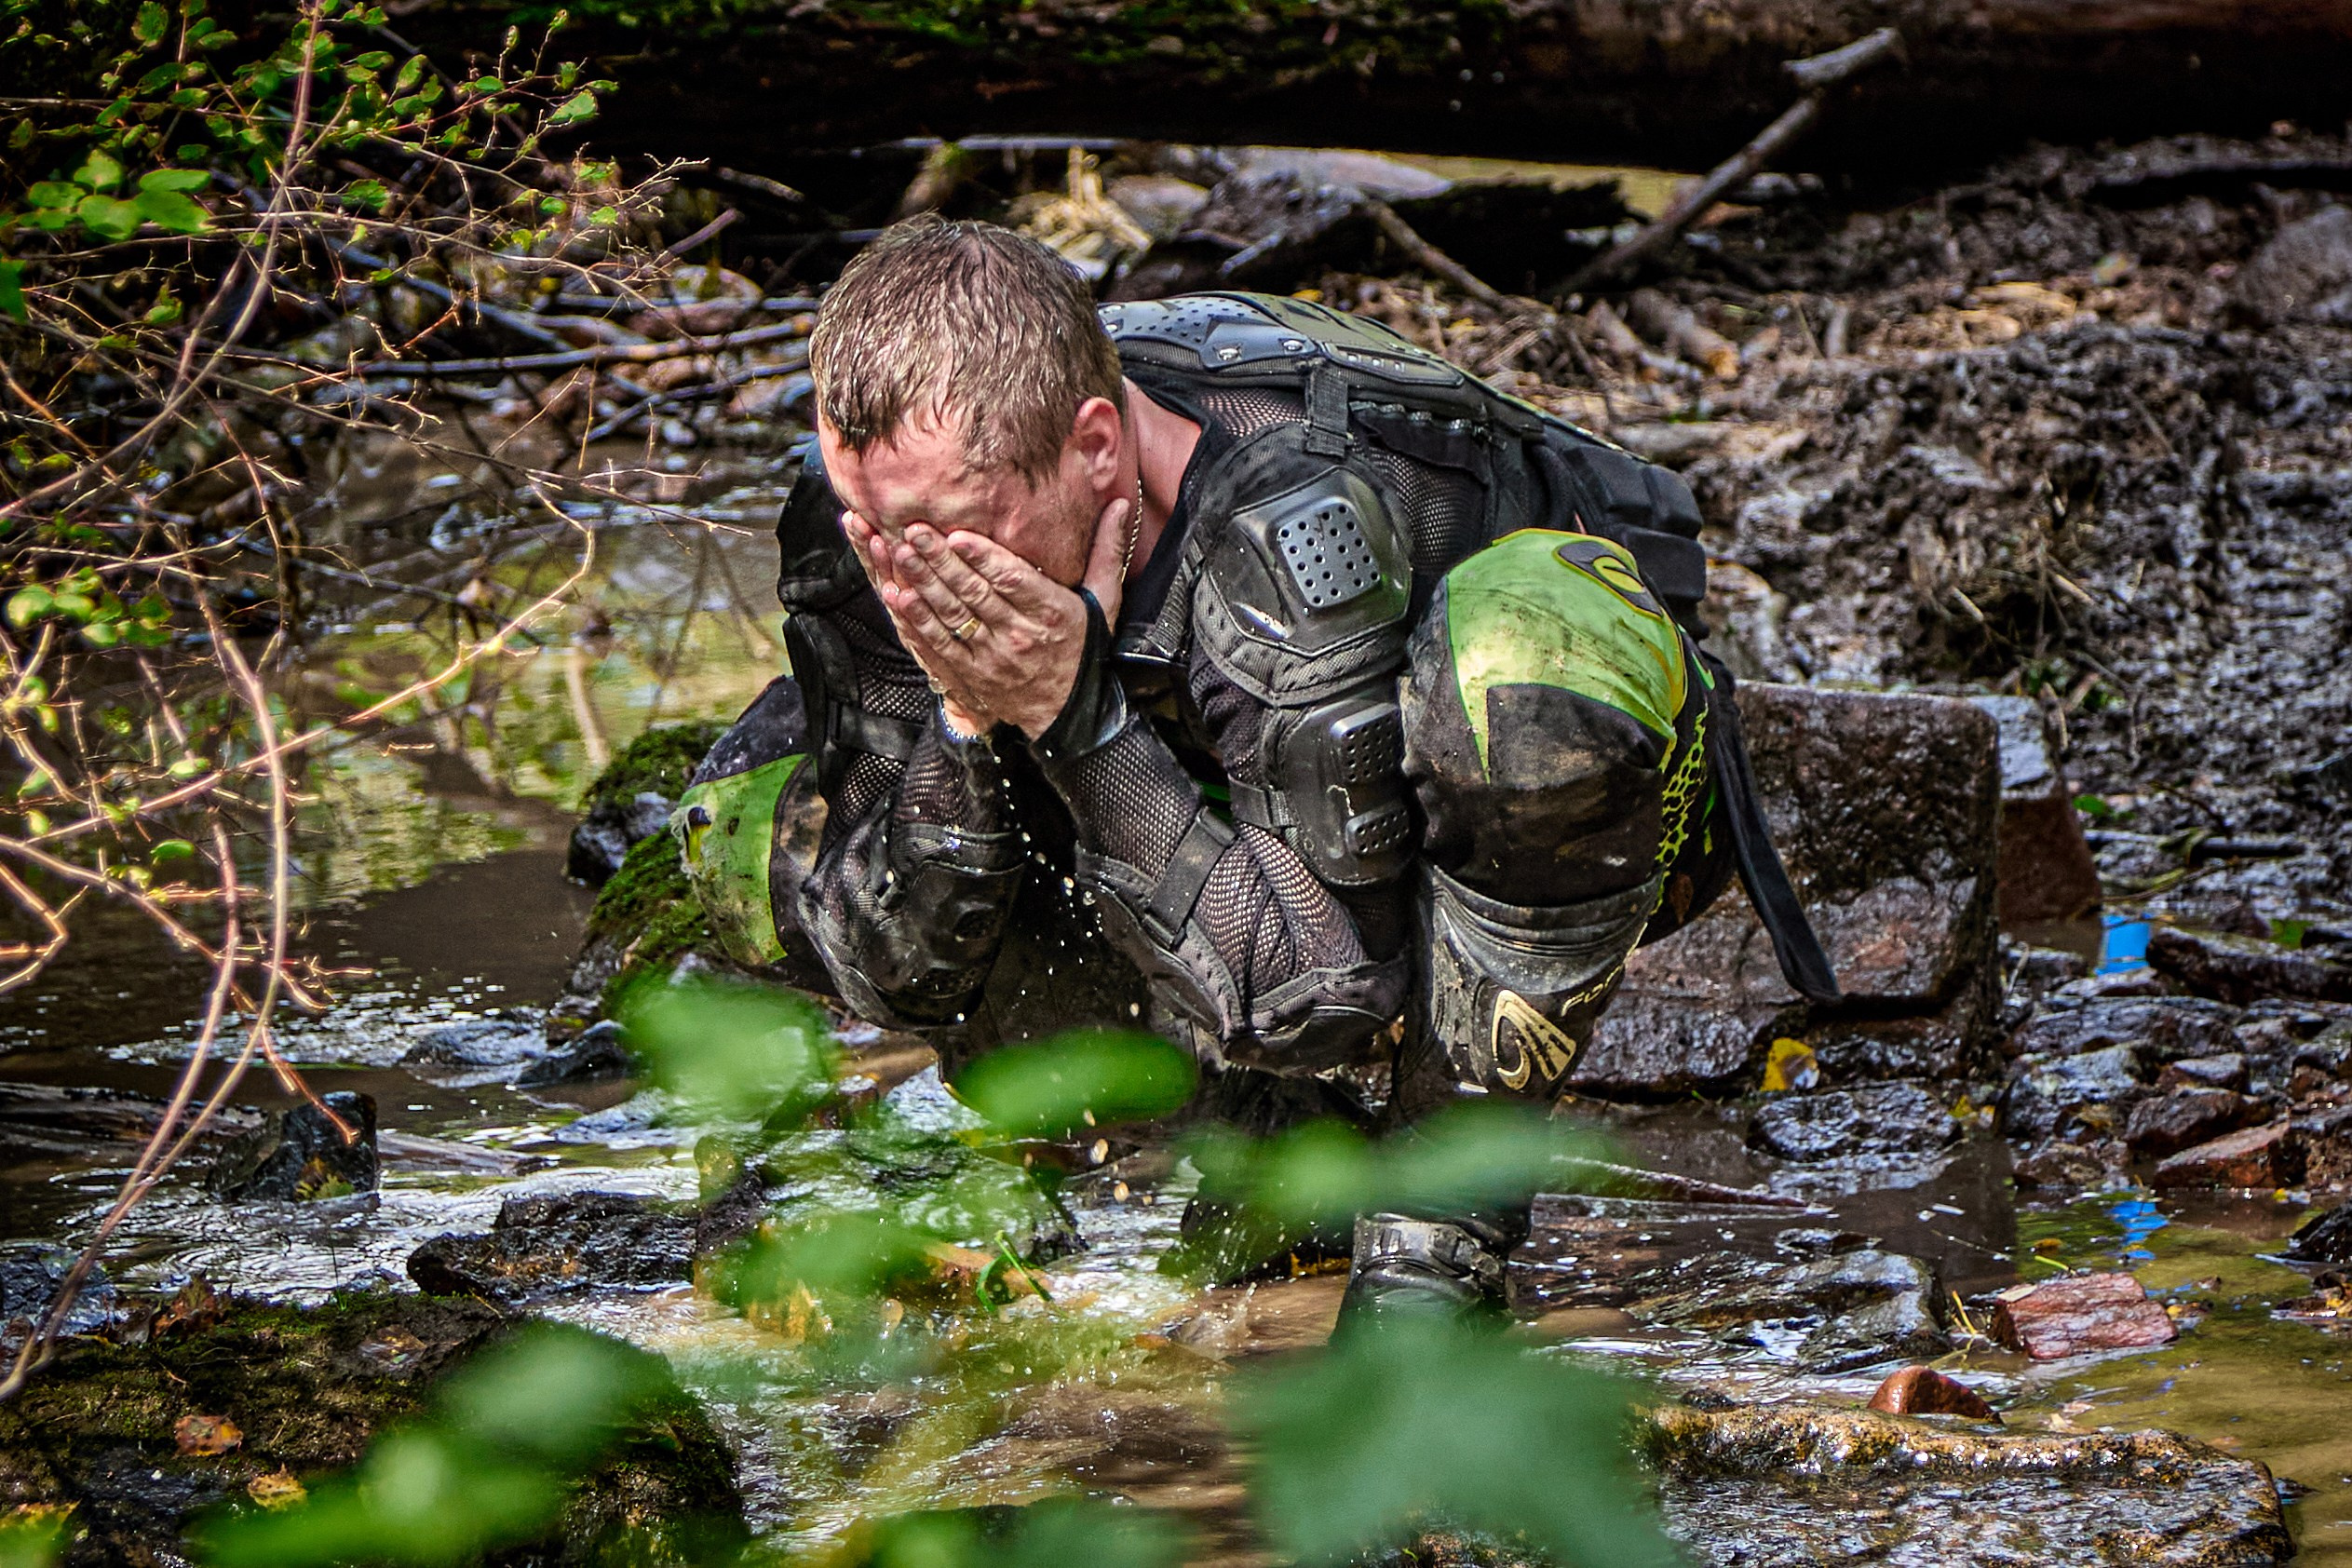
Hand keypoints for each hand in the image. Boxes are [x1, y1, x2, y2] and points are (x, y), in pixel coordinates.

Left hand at [844, 491, 1133, 740]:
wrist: (1069, 713)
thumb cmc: (1085, 648)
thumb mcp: (1105, 600)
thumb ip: (1107, 550)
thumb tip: (1121, 503)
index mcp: (1053, 614)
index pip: (1013, 581)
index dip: (984, 558)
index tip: (958, 536)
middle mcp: (1021, 637)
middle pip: (976, 594)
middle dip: (942, 561)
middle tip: (915, 531)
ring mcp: (993, 659)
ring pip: (953, 617)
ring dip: (924, 584)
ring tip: (900, 554)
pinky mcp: (972, 675)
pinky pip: (939, 645)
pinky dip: (917, 621)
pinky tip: (899, 596)